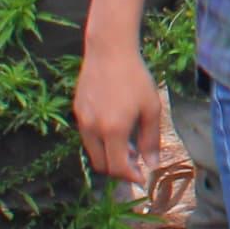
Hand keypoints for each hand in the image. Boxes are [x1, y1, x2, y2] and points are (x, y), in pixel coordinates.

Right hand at [75, 36, 170, 191]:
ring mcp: (82, 120)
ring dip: (109, 156)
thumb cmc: (135, 78)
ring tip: (128, 144)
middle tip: (136, 162)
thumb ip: (151, 139)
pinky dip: (101, 141)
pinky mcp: (77, 111)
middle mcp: (93, 128)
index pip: (118, 167)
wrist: (109, 50)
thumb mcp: (151, 108)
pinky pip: (88, 136)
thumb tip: (152, 165)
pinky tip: (116, 128)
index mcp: (113, 130)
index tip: (142, 177)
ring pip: (93, 152)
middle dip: (119, 169)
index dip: (131, 177)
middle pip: (102, 165)